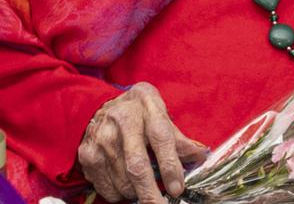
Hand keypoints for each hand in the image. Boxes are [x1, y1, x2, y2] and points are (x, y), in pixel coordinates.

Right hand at [78, 82, 207, 201]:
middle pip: (137, 166)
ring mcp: (102, 139)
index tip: (177, 188)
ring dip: (138, 193)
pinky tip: (126, 182)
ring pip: (123, 182)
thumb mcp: (160, 113)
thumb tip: (200, 156)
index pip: (161, 137)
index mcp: (146, 105)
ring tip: (145, 187)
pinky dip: (121, 194)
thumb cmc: (137, 112)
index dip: (170, 165)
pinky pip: (108, 189)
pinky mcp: (88, 155)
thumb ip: (178, 137)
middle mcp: (121, 121)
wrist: (99, 106)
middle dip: (151, 193)